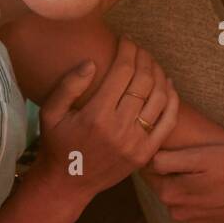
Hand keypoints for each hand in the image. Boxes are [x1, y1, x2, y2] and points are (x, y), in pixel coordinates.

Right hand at [32, 38, 180, 201]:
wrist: (68, 183)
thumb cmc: (57, 143)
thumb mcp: (50, 113)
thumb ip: (68, 86)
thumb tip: (92, 63)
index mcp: (96, 115)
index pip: (122, 72)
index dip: (127, 50)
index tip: (126, 40)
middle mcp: (119, 128)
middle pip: (144, 81)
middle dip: (144, 57)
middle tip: (139, 48)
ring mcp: (136, 142)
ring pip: (160, 97)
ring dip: (159, 74)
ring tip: (151, 62)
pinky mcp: (146, 153)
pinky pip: (168, 121)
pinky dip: (173, 99)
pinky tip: (167, 83)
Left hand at [144, 143, 223, 222]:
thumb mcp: (202, 156)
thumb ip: (168, 160)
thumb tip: (147, 159)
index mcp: (172, 193)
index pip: (150, 171)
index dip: (158, 155)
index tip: (171, 145)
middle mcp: (179, 212)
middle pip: (165, 185)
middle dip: (173, 172)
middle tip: (195, 155)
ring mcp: (196, 221)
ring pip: (182, 197)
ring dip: (189, 185)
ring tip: (210, 170)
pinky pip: (197, 208)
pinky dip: (203, 197)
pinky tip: (219, 187)